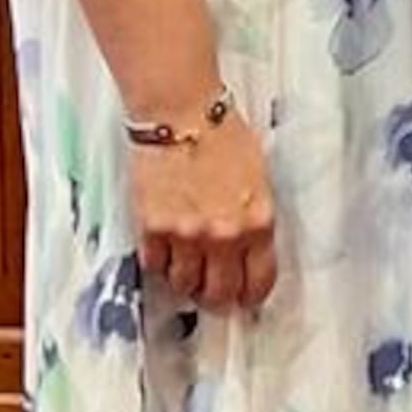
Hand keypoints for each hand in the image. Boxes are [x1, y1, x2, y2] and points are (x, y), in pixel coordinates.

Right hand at [130, 104, 277, 312]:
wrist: (181, 114)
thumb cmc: (222, 135)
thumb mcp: (258, 177)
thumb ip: (254, 217)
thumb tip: (250, 247)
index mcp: (258, 221)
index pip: (259, 280)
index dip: (251, 295)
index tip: (244, 297)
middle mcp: (224, 235)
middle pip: (219, 292)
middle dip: (217, 296)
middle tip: (212, 291)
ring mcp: (186, 235)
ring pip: (183, 285)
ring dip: (186, 280)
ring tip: (187, 266)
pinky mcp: (153, 228)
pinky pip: (155, 265)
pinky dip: (159, 262)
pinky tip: (165, 249)